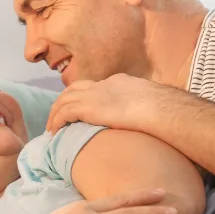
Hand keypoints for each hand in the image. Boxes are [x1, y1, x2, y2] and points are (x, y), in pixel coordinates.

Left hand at [45, 74, 167, 133]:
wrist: (160, 108)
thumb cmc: (163, 110)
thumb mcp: (151, 104)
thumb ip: (142, 108)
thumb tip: (147, 119)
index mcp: (118, 82)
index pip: (94, 86)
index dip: (83, 97)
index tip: (79, 109)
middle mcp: (103, 85)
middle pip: (73, 89)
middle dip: (63, 102)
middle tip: (56, 117)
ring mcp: (95, 95)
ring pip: (64, 100)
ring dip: (55, 113)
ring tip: (51, 128)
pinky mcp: (89, 107)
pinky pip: (65, 112)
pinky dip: (57, 121)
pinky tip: (54, 131)